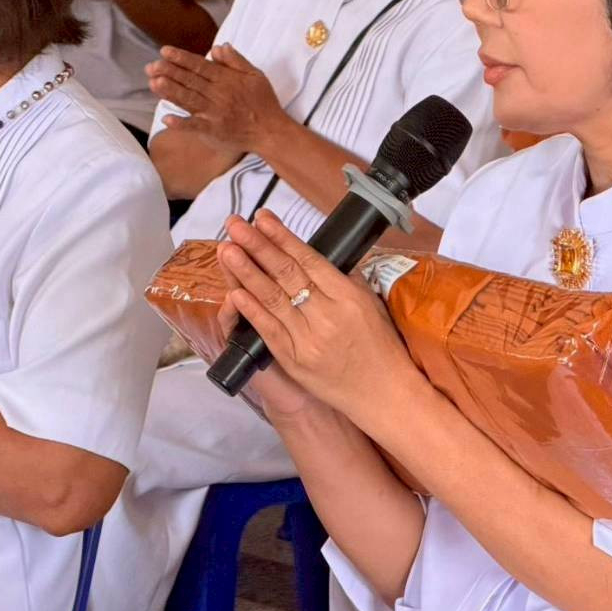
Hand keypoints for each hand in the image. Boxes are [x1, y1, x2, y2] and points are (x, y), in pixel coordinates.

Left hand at [146, 43, 287, 153]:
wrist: (271, 130)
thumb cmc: (263, 102)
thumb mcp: (255, 75)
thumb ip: (236, 60)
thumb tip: (217, 46)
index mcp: (227, 79)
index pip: (200, 66)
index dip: (181, 58)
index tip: (165, 51)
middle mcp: (218, 94)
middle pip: (190, 81)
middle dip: (169, 72)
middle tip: (151, 66)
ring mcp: (215, 113)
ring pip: (189, 99)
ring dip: (170, 91)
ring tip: (154, 82)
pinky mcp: (214, 130)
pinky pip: (195, 126)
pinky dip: (181, 123)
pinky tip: (166, 119)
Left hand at [217, 210, 421, 429]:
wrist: (384, 392)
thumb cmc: (380, 347)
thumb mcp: (371, 304)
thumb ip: (345, 281)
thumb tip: (317, 258)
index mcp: (348, 297)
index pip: (309, 260)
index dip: (283, 237)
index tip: (263, 218)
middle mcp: (327, 315)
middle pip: (286, 273)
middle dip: (257, 246)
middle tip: (235, 225)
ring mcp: (309, 339)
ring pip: (272, 299)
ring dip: (246, 272)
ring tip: (227, 249)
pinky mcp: (295, 361)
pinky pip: (269, 330)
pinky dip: (251, 309)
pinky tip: (235, 291)